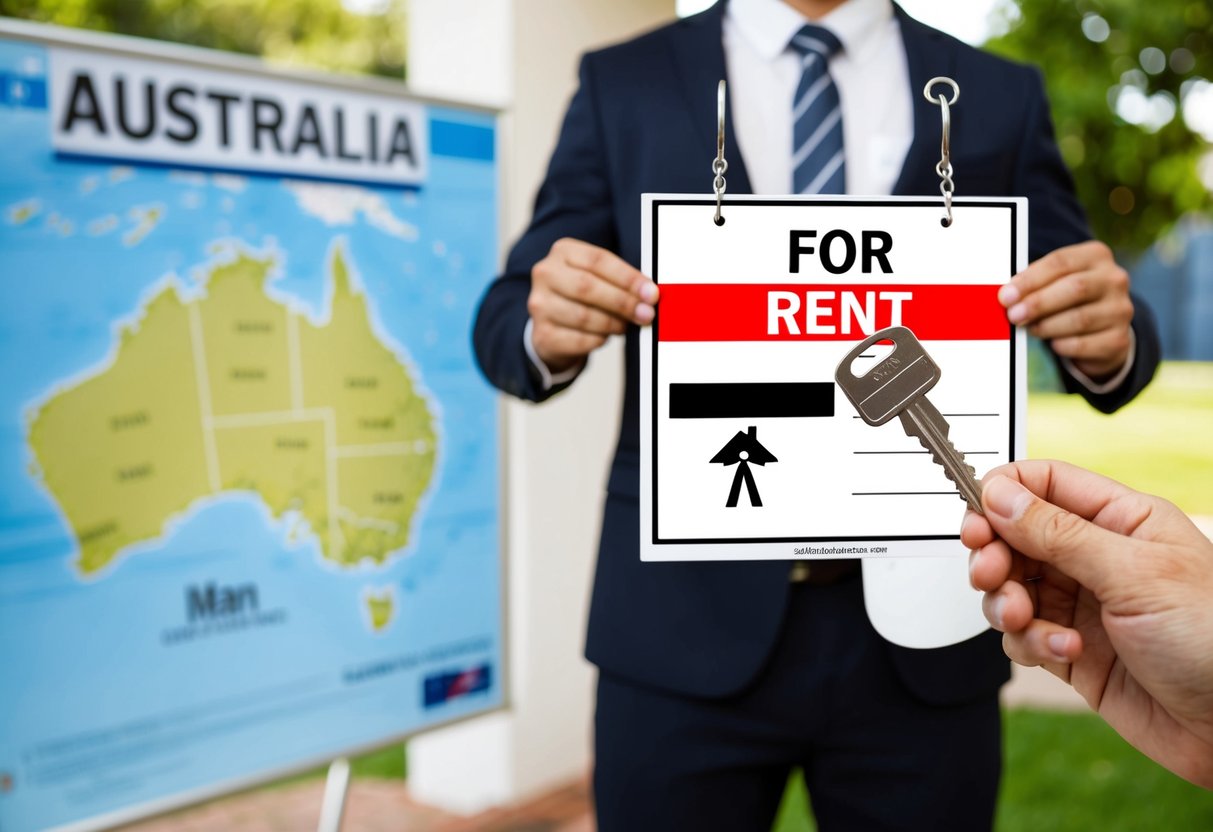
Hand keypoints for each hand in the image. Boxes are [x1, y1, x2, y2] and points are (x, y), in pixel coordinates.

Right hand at [527, 238, 658, 373]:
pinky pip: (578, 340)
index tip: (651, 293)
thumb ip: (619, 280)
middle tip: (646, 313)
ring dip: (612, 323)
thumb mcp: (597, 276)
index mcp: (563, 251)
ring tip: (626, 325)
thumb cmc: (583, 296)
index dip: (627, 277)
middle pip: (587, 287)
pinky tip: (606, 336)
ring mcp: (539, 305)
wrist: (553, 323)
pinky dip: (599, 340)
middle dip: (622, 302)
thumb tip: (649, 294)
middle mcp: (545, 274)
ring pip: (583, 316)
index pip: (598, 260)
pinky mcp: (542, 334)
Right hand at [963, 460, 1212, 788]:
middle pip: (1014, 535)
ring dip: (1007, 604)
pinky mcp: (1069, 650)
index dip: (1002, 496)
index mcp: (1120, 520)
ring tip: (1026, 620)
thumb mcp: (1134, 574)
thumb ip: (1059, 533)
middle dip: (994, 555)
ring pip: (1010, 586)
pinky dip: (1029, 643)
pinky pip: (1022, 635)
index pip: (1043, 484)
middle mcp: (1096, 557)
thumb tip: (999, 496)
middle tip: (991, 573)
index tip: (978, 520)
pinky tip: (1062, 652)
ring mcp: (1081, 604)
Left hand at [999, 241, 1133, 379]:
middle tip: (1013, 315)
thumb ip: (1035, 284)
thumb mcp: (1055, 282)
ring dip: (1047, 326)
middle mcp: (1114, 279)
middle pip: (1075, 288)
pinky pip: (1083, 344)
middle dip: (1039, 303)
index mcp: (1096, 256)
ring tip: (1031, 329)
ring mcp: (1121, 309)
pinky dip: (1062, 345)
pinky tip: (1053, 344)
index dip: (1030, 280)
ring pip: (1080, 319)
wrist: (1102, 330)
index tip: (1006, 296)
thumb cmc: (1068, 300)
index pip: (1060, 262)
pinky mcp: (1119, 339)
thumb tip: (1007, 296)